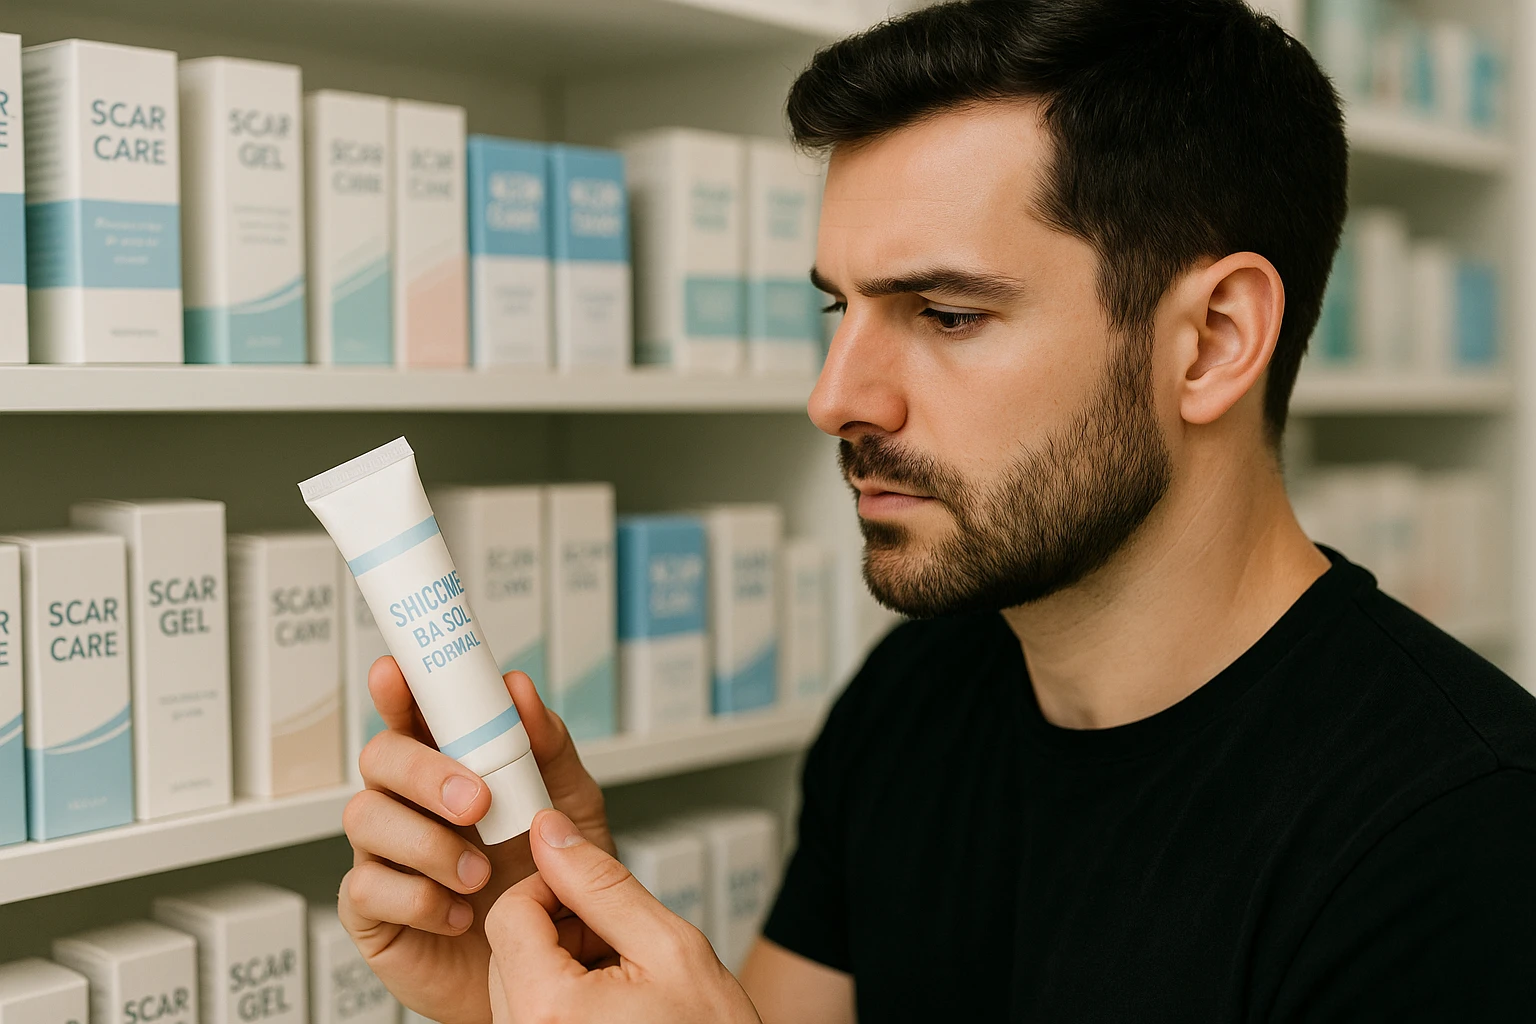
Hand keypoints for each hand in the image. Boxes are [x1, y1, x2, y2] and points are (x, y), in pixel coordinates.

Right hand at [339, 658, 613, 1023]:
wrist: (551, 966)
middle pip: (380, 758)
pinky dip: (419, 899)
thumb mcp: (568, 806)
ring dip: (427, 842)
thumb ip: (547, 746)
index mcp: (451, 766)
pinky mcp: (373, 910)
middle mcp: (409, 802)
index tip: (395, 673)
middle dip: (424, 773)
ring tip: (479, 875)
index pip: (413, 713)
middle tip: (476, 802)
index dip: (397, 689)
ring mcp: (385, 854)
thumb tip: (519, 689)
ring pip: (365, 818)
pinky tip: (459, 914)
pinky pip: (366, 888)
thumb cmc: (551, 880)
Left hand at [484, 809, 761, 1023]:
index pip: (509, 914)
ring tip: (624, 979)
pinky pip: (531, 1014)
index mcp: (547, 1012)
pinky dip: (566, 996)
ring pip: (518, 980)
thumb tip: (554, 834)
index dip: (552, 886)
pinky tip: (614, 1006)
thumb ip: (604, 885)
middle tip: (621, 941)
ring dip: (564, 963)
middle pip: (509, 948)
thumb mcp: (669, 947)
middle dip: (563, 928)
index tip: (591, 890)